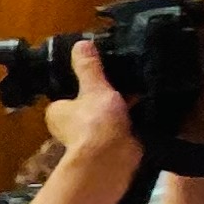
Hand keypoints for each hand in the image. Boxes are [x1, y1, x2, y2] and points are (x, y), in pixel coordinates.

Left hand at [48, 40, 134, 155]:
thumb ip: (89, 68)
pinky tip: (145, 111)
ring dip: (119, 111)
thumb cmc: (95, 123)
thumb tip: (81, 43)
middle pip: (88, 107)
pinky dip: (130, 122)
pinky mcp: (109, 148)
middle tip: (123, 84)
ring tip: (138, 94)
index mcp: (57, 112)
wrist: (112, 159)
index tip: (99, 78)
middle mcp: (68, 128)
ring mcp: (89, 139)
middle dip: (104, 100)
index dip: (83, 86)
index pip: (67, 95)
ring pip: (105, 119)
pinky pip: (120, 129)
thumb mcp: (94, 88)